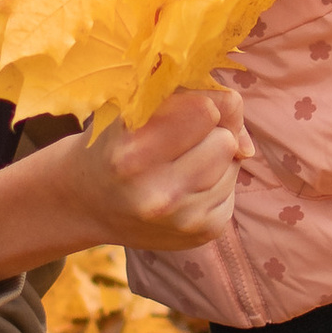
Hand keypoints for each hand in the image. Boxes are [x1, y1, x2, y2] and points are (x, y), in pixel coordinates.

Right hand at [0, 88, 247, 280]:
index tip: (182, 107)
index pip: (205, 109)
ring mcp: (180, 218)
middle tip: (178, 140)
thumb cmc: (114, 142)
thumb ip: (191, 99)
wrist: (85, 202)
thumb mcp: (132, 108)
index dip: (200, 101)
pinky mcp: (202, 233)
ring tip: (176, 165)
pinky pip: (233, 191)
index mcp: (131, 152)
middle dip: (209, 132)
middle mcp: (154, 192)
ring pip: (232, 164)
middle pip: (224, 140)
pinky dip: (215, 185)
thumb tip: (246, 147)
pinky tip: (183, 188)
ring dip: (213, 158)